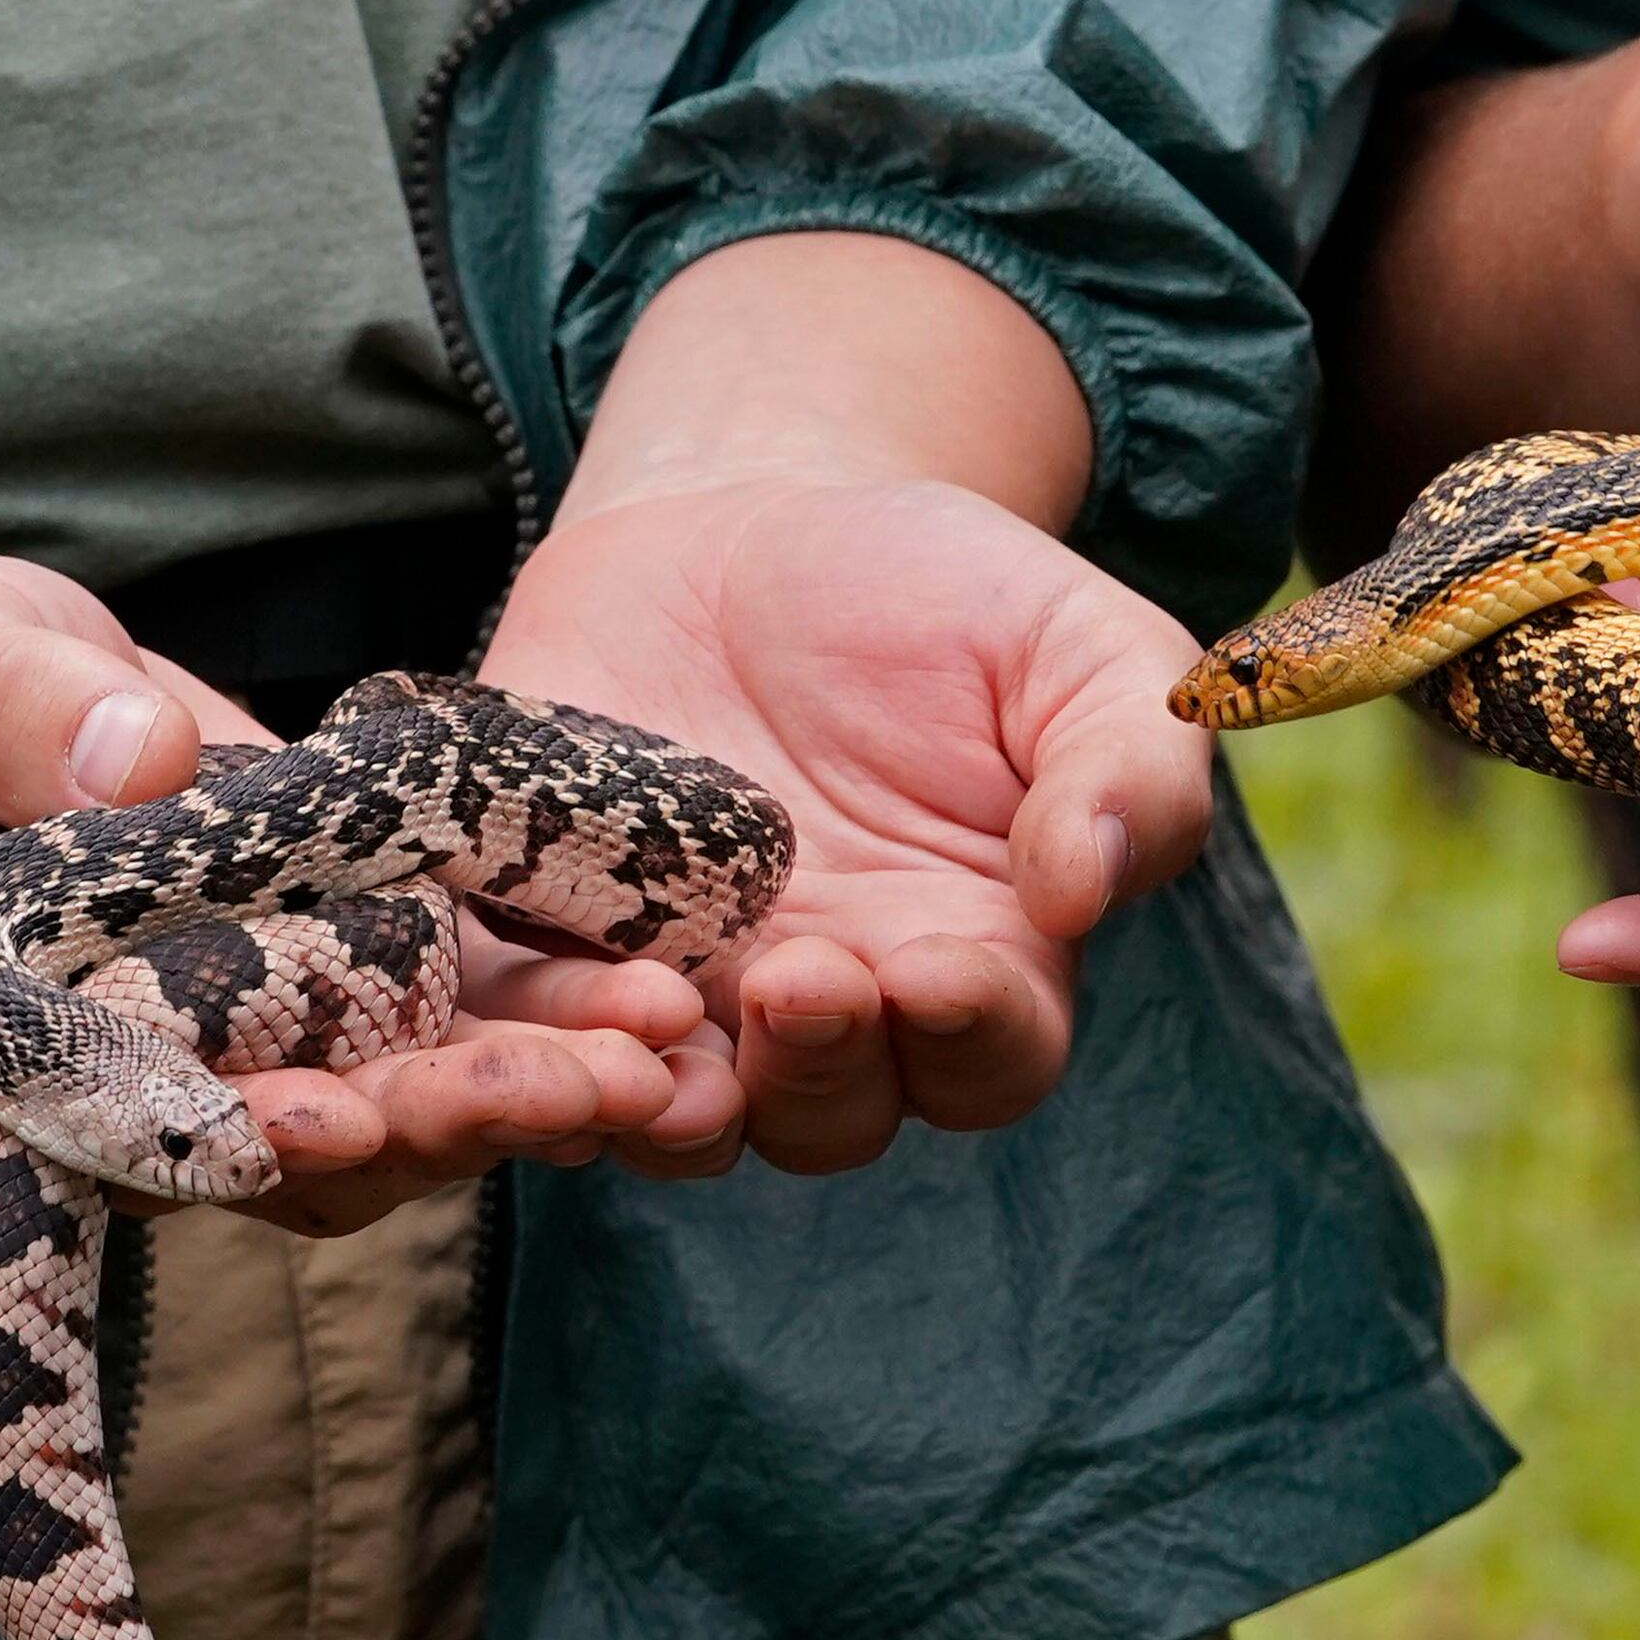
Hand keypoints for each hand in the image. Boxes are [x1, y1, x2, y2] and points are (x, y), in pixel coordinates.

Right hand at [0, 438, 705, 1226]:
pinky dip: (566, 1014)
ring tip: (665, 1043)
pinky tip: (675, 993)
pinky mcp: (361, 983)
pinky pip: (475, 1021)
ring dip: (545, 1085)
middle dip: (453, 1120)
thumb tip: (136, 756)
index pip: (148, 1127)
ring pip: (424, 1106)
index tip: (326, 1117)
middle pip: (328, 1147)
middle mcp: (182, 1087)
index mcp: (46, 1053)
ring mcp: (281, 1045)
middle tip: (593, 1089)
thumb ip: (9, 718)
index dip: (239, 1134)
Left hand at [488, 232, 1204, 1175]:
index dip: (968, 1033)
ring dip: (660, 1097)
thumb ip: (1125, 762)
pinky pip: (521, 1042)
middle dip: (814, 1065)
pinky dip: (516, 1046)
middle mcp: (824, 1019)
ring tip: (655, 1031)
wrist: (743, 525)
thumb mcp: (1071, 646)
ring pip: (672, 1112)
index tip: (939, 970)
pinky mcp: (542, 958)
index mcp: (972, 969)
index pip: (986, 1056)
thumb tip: (1092, 886)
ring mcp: (678, 1000)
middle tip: (795, 980)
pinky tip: (514, 1016)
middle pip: (826, 1114)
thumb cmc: (937, 597)